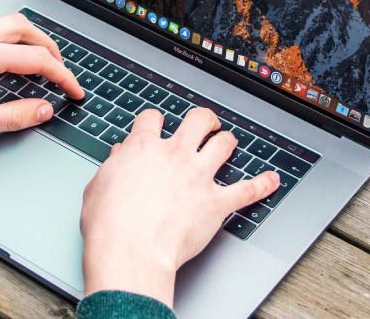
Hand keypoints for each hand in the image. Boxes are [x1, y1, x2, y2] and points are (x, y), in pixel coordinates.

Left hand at [0, 12, 83, 147]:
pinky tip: (0, 53)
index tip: (74, 92)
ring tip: (35, 58)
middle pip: (24, 29)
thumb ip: (11, 117)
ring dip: (26, 36)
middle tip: (61, 70)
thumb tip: (42, 110)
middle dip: (49, 48)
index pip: (36, 61)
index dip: (63, 77)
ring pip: (3, 21)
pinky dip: (4, 34)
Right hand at [79, 108, 279, 306]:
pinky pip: (247, 190)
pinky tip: (272, 180)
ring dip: (228, 141)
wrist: (130, 251)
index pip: (153, 118)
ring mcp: (198, 177)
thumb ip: (112, 166)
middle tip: (205, 124)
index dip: (155, 120)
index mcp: (143, 148)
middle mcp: (175, 155)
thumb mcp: (97, 186)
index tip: (157, 125)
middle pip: (197, 120)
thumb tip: (119, 156)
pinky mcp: (216, 203)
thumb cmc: (109, 225)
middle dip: (204, 120)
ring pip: (224, 145)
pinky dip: (263, 185)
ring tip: (228, 142)